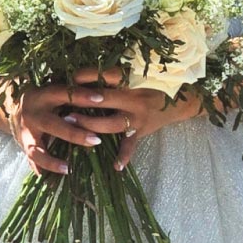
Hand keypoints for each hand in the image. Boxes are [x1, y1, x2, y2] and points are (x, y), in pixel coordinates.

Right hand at [0, 78, 116, 176]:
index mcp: (43, 95)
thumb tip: (103, 91)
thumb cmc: (45, 98)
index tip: (101, 99)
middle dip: (74, 134)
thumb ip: (73, 93)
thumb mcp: (55, 91)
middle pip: (53, 125)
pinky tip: (51, 181)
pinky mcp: (23, 146)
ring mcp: (25, 132)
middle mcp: (33, 114)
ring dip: (52, 160)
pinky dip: (41, 169)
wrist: (13, 105)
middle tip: (96, 140)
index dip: (81, 96)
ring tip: (68, 168)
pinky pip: (32, 161)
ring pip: (37, 149)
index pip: (64, 94)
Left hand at [65, 67, 203, 170]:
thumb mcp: (136, 77)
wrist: (180, 101)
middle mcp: (133, 98)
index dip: (87, 75)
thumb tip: (81, 77)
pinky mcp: (141, 131)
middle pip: (104, 99)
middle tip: (63, 103)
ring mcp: (137, 117)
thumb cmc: (152, 86)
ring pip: (111, 123)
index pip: (106, 75)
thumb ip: (113, 78)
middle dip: (82, 102)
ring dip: (91, 125)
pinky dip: (124, 156)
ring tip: (73, 126)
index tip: (70, 77)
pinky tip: (115, 167)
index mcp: (131, 82)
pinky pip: (130, 146)